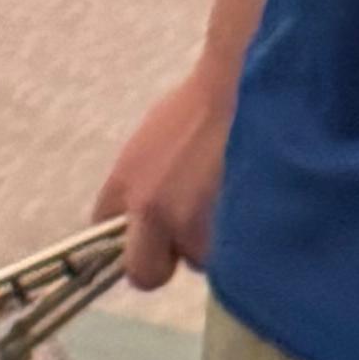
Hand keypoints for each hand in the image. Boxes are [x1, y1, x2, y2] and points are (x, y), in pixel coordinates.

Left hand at [103, 53, 232, 291]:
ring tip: (236, 203)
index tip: (149, 233)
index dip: (127, 238)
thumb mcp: (154, 137)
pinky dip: (246, 242)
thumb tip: (146, 212)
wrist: (250, 85)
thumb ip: (144, 181)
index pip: (103, 235)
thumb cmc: (205, 103)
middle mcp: (152, 213)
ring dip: (215, 244)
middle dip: (165, 261)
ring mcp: (195, 227)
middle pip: (144, 273)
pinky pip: (235, 258)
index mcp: (125, 183)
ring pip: (200, 261)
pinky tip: (255, 208)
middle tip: (193, 237)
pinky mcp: (236, 234)